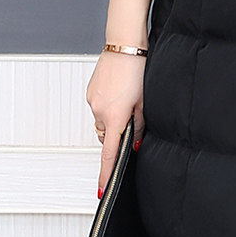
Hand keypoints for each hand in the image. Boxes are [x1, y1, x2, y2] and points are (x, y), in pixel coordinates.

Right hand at [85, 48, 146, 194]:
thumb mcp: (144, 102)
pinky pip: (98, 107)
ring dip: (112, 119)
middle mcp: (100, 111)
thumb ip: (139, 126)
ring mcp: (93, 101)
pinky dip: (107, 106)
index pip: (110, 154)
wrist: (124, 46)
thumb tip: (135, 143)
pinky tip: (118, 92)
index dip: (107, 174)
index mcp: (115, 117)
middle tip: (131, 119)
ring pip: (102, 121)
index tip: (103, 190)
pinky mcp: (90, 92)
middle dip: (116, 134)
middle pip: (106, 136)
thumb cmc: (137, 69)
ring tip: (127, 100)